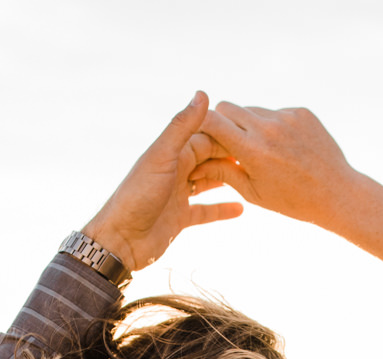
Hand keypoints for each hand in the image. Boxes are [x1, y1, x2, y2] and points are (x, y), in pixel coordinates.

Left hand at [82, 91, 243, 272]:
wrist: (120, 240)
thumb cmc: (138, 196)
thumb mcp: (162, 157)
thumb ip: (182, 126)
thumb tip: (203, 94)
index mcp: (171, 152)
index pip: (206, 137)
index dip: (228, 137)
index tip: (253, 137)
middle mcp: (176, 171)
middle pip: (210, 159)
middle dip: (232, 158)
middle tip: (261, 160)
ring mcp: (178, 195)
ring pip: (209, 183)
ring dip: (229, 180)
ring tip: (254, 179)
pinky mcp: (180, 218)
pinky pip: (206, 211)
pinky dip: (222, 209)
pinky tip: (241, 209)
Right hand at [190, 104, 360, 228]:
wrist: (337, 194)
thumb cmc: (292, 200)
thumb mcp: (253, 192)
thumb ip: (223, 172)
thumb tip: (196, 160)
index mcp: (253, 150)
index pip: (212, 121)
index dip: (201, 125)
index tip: (200, 134)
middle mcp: (269, 128)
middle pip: (228, 107)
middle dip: (222, 122)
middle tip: (228, 143)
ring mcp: (287, 117)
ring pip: (253, 110)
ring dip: (249, 125)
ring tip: (262, 151)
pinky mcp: (302, 112)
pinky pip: (275, 112)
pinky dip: (272, 126)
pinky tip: (285, 147)